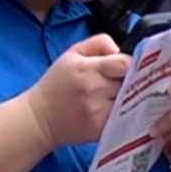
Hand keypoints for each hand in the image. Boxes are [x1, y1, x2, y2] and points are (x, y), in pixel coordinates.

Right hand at [22, 34, 129, 149]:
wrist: (40, 117)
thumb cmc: (58, 83)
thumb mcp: (72, 54)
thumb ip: (99, 43)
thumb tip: (119, 49)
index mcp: (87, 68)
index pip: (124, 64)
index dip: (128, 64)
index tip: (123, 67)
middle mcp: (94, 89)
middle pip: (129, 83)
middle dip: (127, 81)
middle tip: (117, 84)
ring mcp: (99, 111)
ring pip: (128, 101)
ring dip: (125, 99)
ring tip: (111, 97)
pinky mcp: (102, 128)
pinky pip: (123, 117)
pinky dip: (121, 114)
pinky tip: (109, 110)